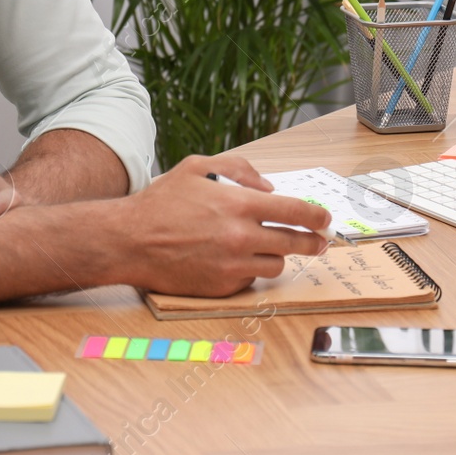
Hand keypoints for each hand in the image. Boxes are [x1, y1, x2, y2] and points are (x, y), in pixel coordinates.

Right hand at [113, 154, 331, 296]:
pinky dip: (248, 269)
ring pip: (275, 264)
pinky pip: (250, 279)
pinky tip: (233, 258)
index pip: (295, 211)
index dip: (317, 216)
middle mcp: (240, 237)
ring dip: (275, 254)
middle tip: (319, 242)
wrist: (130, 241)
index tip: (325, 220)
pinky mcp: (221, 287)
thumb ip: (238, 169)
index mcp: (239, 204)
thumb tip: (268, 186)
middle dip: (312, 242)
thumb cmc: (161, 202)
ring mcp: (232, 265)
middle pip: (294, 243)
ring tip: (265, 246)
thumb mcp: (197, 167)